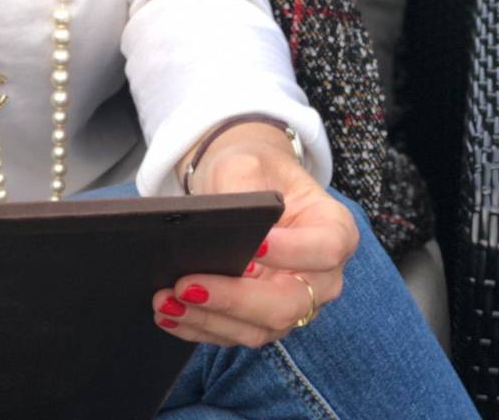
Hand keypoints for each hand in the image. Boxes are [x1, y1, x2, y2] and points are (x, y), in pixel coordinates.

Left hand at [153, 123, 358, 347]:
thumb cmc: (255, 169)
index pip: (324, 249)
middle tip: (187, 284)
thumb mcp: (248, 164)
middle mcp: (322, 277)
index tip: (254, 246)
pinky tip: (169, 315)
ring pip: (259, 329)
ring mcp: (295, 304)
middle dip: (235, 299)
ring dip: (209, 319)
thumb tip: (219, 226)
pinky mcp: (264, 319)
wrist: (248, 182)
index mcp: (334, 230)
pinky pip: (234, 334)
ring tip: (164, 301)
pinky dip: (200, 328)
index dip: (292, 253)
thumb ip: (240, 191)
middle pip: (288, 303)